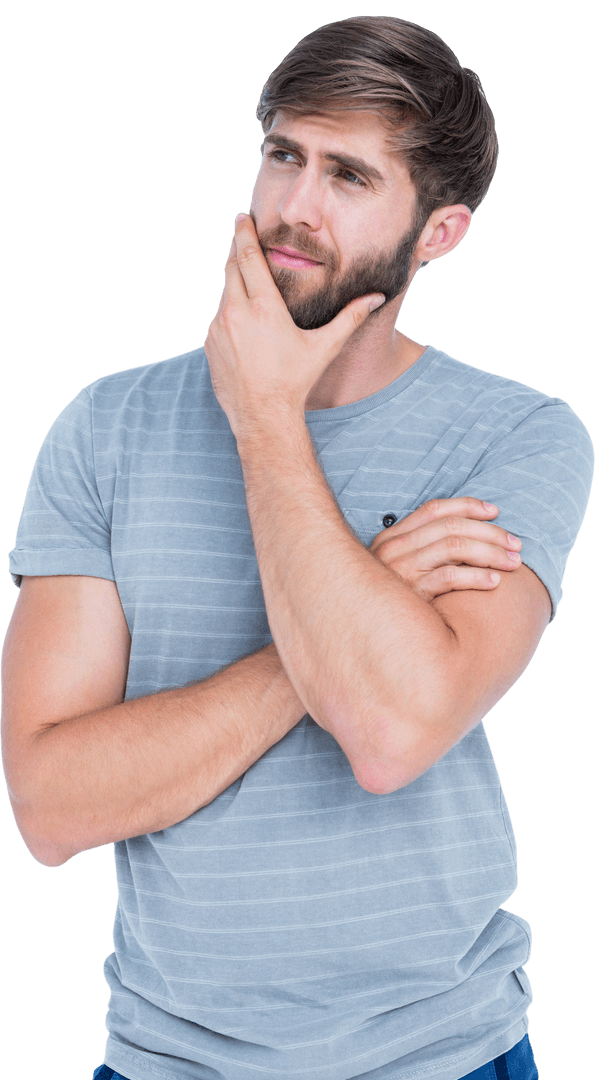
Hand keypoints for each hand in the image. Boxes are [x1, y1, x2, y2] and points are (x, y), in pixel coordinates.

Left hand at [203, 213, 384, 438]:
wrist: (262, 415)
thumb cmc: (295, 381)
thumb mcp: (325, 346)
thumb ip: (351, 318)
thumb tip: (377, 297)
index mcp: (263, 306)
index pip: (247, 256)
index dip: (243, 233)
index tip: (241, 217)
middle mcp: (235, 312)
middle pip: (230, 267)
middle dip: (236, 250)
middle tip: (240, 235)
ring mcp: (218, 328)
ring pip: (224, 293)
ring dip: (234, 284)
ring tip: (248, 284)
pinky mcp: (209, 344)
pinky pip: (218, 318)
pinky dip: (229, 312)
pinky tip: (243, 323)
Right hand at [368, 498, 521, 600]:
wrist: (369, 629)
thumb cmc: (391, 600)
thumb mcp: (396, 567)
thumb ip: (421, 549)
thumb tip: (467, 536)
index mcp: (392, 536)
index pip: (434, 509)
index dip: (468, 506)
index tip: (495, 512)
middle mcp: (395, 548)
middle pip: (451, 526)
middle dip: (490, 532)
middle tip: (516, 544)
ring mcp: (402, 569)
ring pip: (455, 547)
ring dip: (491, 553)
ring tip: (513, 562)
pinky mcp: (412, 593)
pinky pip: (450, 577)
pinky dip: (476, 577)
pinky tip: (494, 582)